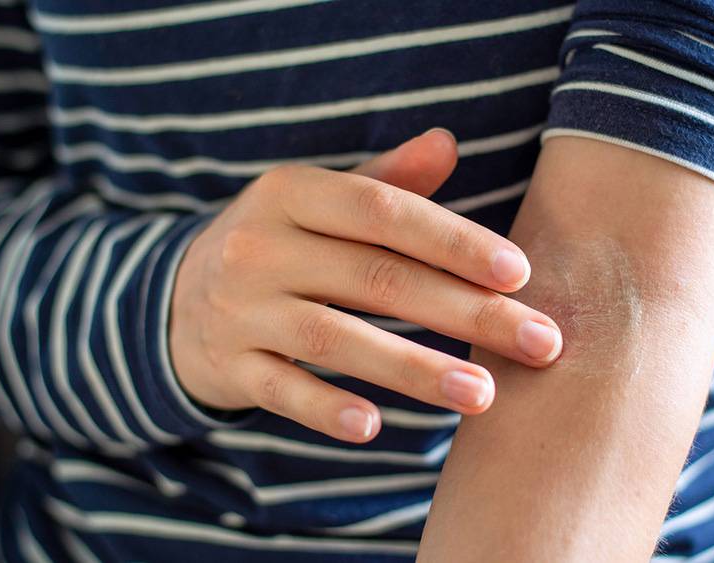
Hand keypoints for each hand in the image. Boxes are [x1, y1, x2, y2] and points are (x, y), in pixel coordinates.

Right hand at [170, 129, 562, 441]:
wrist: (174, 298)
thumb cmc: (277, 245)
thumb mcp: (317, 203)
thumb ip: (385, 181)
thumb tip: (449, 143)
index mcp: (291, 194)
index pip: (383, 212)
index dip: (454, 240)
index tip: (519, 274)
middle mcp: (261, 246)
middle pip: (376, 278)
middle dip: (465, 312)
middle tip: (539, 343)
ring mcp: (240, 309)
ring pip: (335, 338)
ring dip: (414, 369)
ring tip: (483, 394)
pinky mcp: (227, 366)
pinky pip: (280, 390)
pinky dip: (325, 408)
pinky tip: (375, 429)